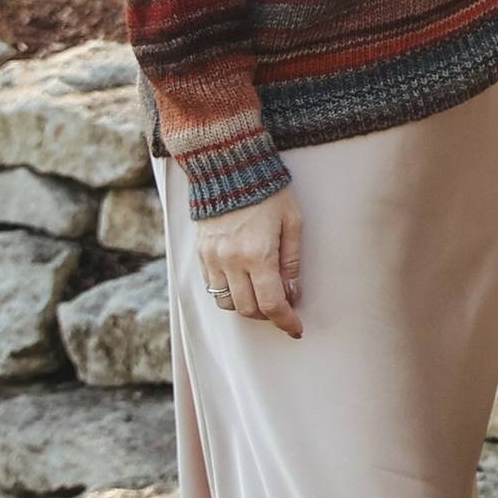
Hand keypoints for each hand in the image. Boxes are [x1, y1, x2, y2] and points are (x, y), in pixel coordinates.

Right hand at [194, 187, 304, 335]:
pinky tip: (243, 283)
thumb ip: (292, 261)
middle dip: (268, 315)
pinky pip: (212, 287)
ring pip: (227, 303)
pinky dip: (229, 293)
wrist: (228, 167)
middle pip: (248, 309)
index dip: (285, 321)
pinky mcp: (201, 254)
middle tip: (282, 308)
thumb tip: (293, 292)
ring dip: (247, 307)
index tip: (295, 329)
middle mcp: (231, 261)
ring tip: (262, 296)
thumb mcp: (292, 222)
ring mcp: (212, 259)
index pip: (272, 303)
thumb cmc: (267, 191)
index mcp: (258, 254)